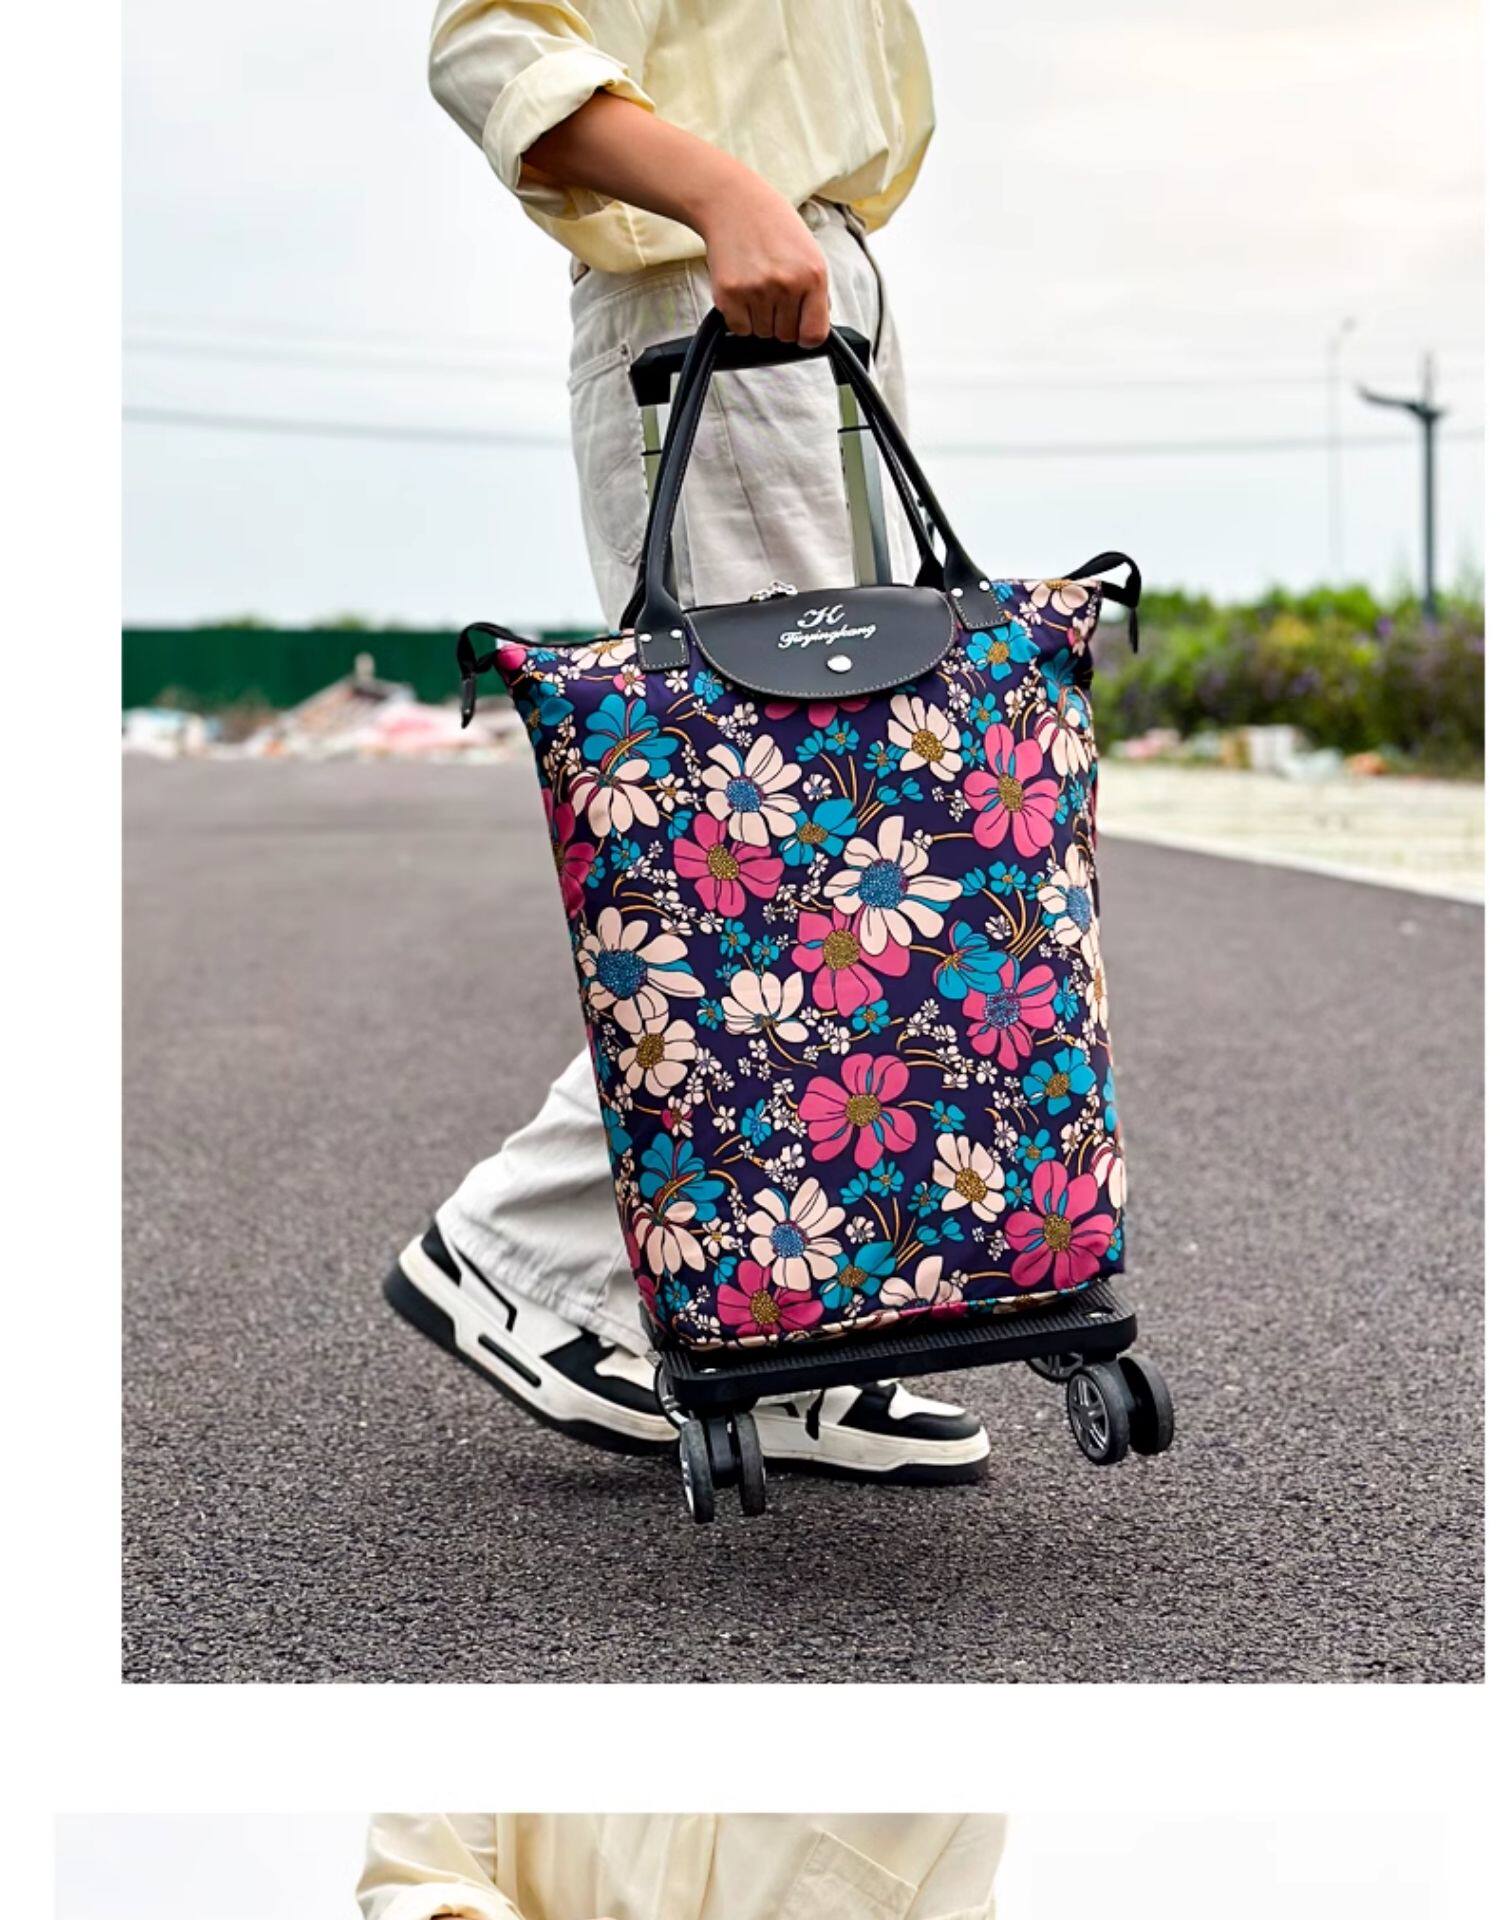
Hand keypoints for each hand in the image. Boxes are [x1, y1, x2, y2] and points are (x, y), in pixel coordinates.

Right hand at [695, 171, 829, 346]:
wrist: (733, 203)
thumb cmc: (773, 226)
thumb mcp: (809, 252)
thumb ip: (816, 292)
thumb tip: (815, 328)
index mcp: (812, 275)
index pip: (814, 334)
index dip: (806, 336)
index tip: (800, 328)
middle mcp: (786, 285)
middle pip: (786, 336)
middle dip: (780, 321)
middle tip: (772, 292)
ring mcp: (757, 291)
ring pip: (762, 333)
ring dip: (759, 317)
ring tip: (757, 285)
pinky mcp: (730, 295)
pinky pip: (740, 329)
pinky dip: (740, 317)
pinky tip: (742, 290)